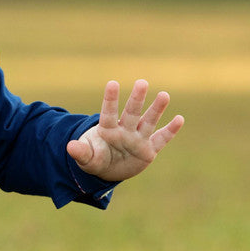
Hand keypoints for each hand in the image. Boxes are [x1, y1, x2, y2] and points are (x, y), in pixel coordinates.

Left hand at [66, 80, 183, 181]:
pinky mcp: (149, 150)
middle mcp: (124, 131)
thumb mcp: (87, 158)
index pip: (108, 113)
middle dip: (136, 99)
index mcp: (107, 130)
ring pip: (148, 122)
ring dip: (156, 109)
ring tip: (164, 95)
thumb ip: (81, 152)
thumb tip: (70, 147)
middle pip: (131, 113)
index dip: (110, 100)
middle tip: (142, 82)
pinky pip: (161, 139)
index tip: (112, 83)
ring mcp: (138, 139)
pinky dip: (170, 130)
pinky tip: (179, 119)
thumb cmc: (97, 157)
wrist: (109, 168)